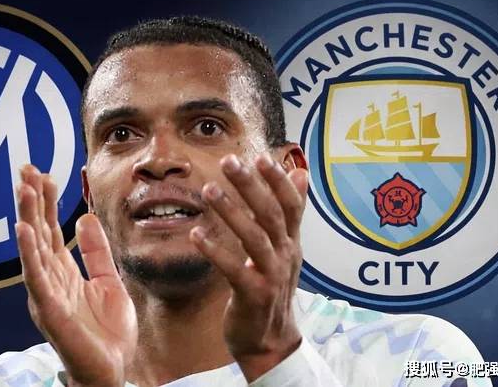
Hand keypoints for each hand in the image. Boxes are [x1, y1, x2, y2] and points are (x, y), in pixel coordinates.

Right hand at [16, 165, 137, 386]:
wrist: (113, 371)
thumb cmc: (108, 333)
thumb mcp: (109, 281)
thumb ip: (97, 252)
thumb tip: (85, 217)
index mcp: (64, 273)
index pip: (51, 230)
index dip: (46, 202)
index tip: (42, 172)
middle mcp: (50, 280)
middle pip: (38, 233)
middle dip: (32, 200)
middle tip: (24, 168)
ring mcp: (46, 294)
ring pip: (34, 249)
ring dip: (27, 217)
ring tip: (23, 189)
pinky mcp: (50, 310)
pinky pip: (37, 278)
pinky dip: (29, 253)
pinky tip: (24, 230)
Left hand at [189, 153, 307, 381]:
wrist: (270, 341)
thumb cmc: (272, 290)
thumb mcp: (286, 250)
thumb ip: (291, 213)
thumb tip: (301, 173)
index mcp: (292, 243)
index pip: (291, 205)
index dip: (278, 180)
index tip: (260, 156)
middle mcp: (286, 256)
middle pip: (272, 215)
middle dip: (251, 186)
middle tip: (230, 161)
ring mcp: (272, 276)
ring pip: (254, 238)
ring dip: (231, 212)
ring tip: (208, 190)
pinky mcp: (253, 296)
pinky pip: (234, 269)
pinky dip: (215, 250)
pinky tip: (196, 234)